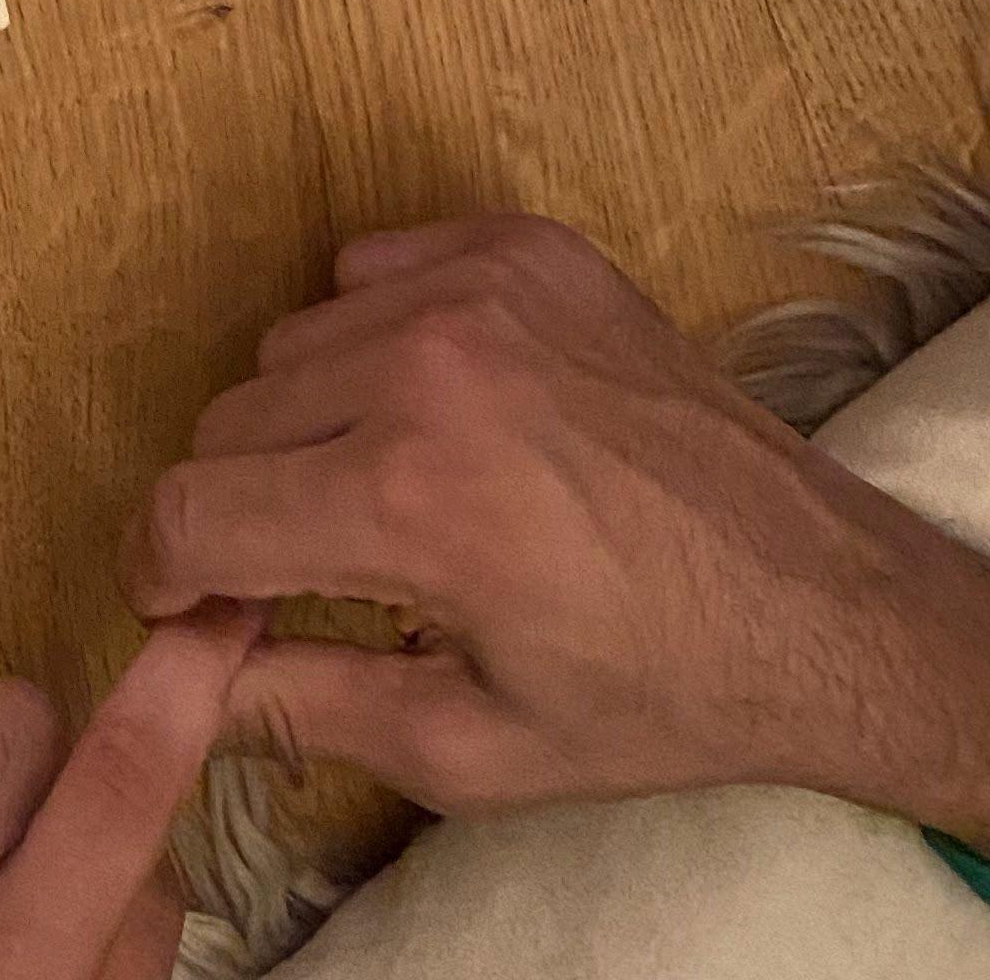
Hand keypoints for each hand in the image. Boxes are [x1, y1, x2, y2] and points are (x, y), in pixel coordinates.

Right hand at [130, 216, 989, 877]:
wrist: (822, 600)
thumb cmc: (657, 691)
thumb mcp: (472, 746)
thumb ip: (302, 707)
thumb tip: (187, 683)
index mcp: (407, 500)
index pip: (189, 510)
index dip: (167, 575)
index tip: (192, 608)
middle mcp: (427, 367)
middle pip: (227, 423)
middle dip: (243, 507)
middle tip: (310, 571)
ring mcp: (480, 287)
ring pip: (291, 344)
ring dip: (308, 423)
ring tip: (395, 494)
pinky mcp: (524, 244)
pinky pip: (371, 268)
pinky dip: (374, 336)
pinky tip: (445, 409)